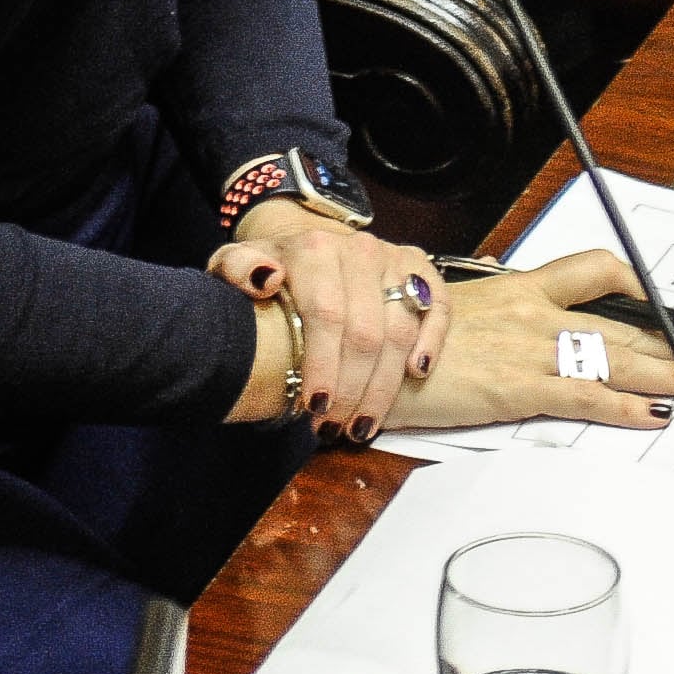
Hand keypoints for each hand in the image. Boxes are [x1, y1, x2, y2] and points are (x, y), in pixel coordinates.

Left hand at [218, 204, 447, 440]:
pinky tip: (416, 374)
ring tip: (365, 422)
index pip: (326, 314)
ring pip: (401, 328)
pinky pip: (438, 306)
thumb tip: (265, 279)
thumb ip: (235, 268)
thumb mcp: (235, 265)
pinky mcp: (419, 268)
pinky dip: (432, 341)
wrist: (307, 246)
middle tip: (337, 427)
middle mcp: (359, 250)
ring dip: (385, 383)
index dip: (324, 365)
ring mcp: (393, 258)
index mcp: (315, 249)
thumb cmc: (271, 269)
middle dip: (353, 388)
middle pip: (366, 331)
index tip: (315, 407)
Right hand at [384, 249, 673, 434]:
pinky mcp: (520, 387)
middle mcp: (532, 311)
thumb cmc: (395, 342)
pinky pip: (588, 394)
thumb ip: (487, 326)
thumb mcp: (449, 319)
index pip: (593, 271)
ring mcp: (529, 348)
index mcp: (515, 289)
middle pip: (622, 319)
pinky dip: (629, 405)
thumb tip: (505, 342)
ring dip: (672, 372)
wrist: (362, 352)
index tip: (666, 304)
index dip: (639, 286)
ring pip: (619, 355)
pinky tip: (657, 415)